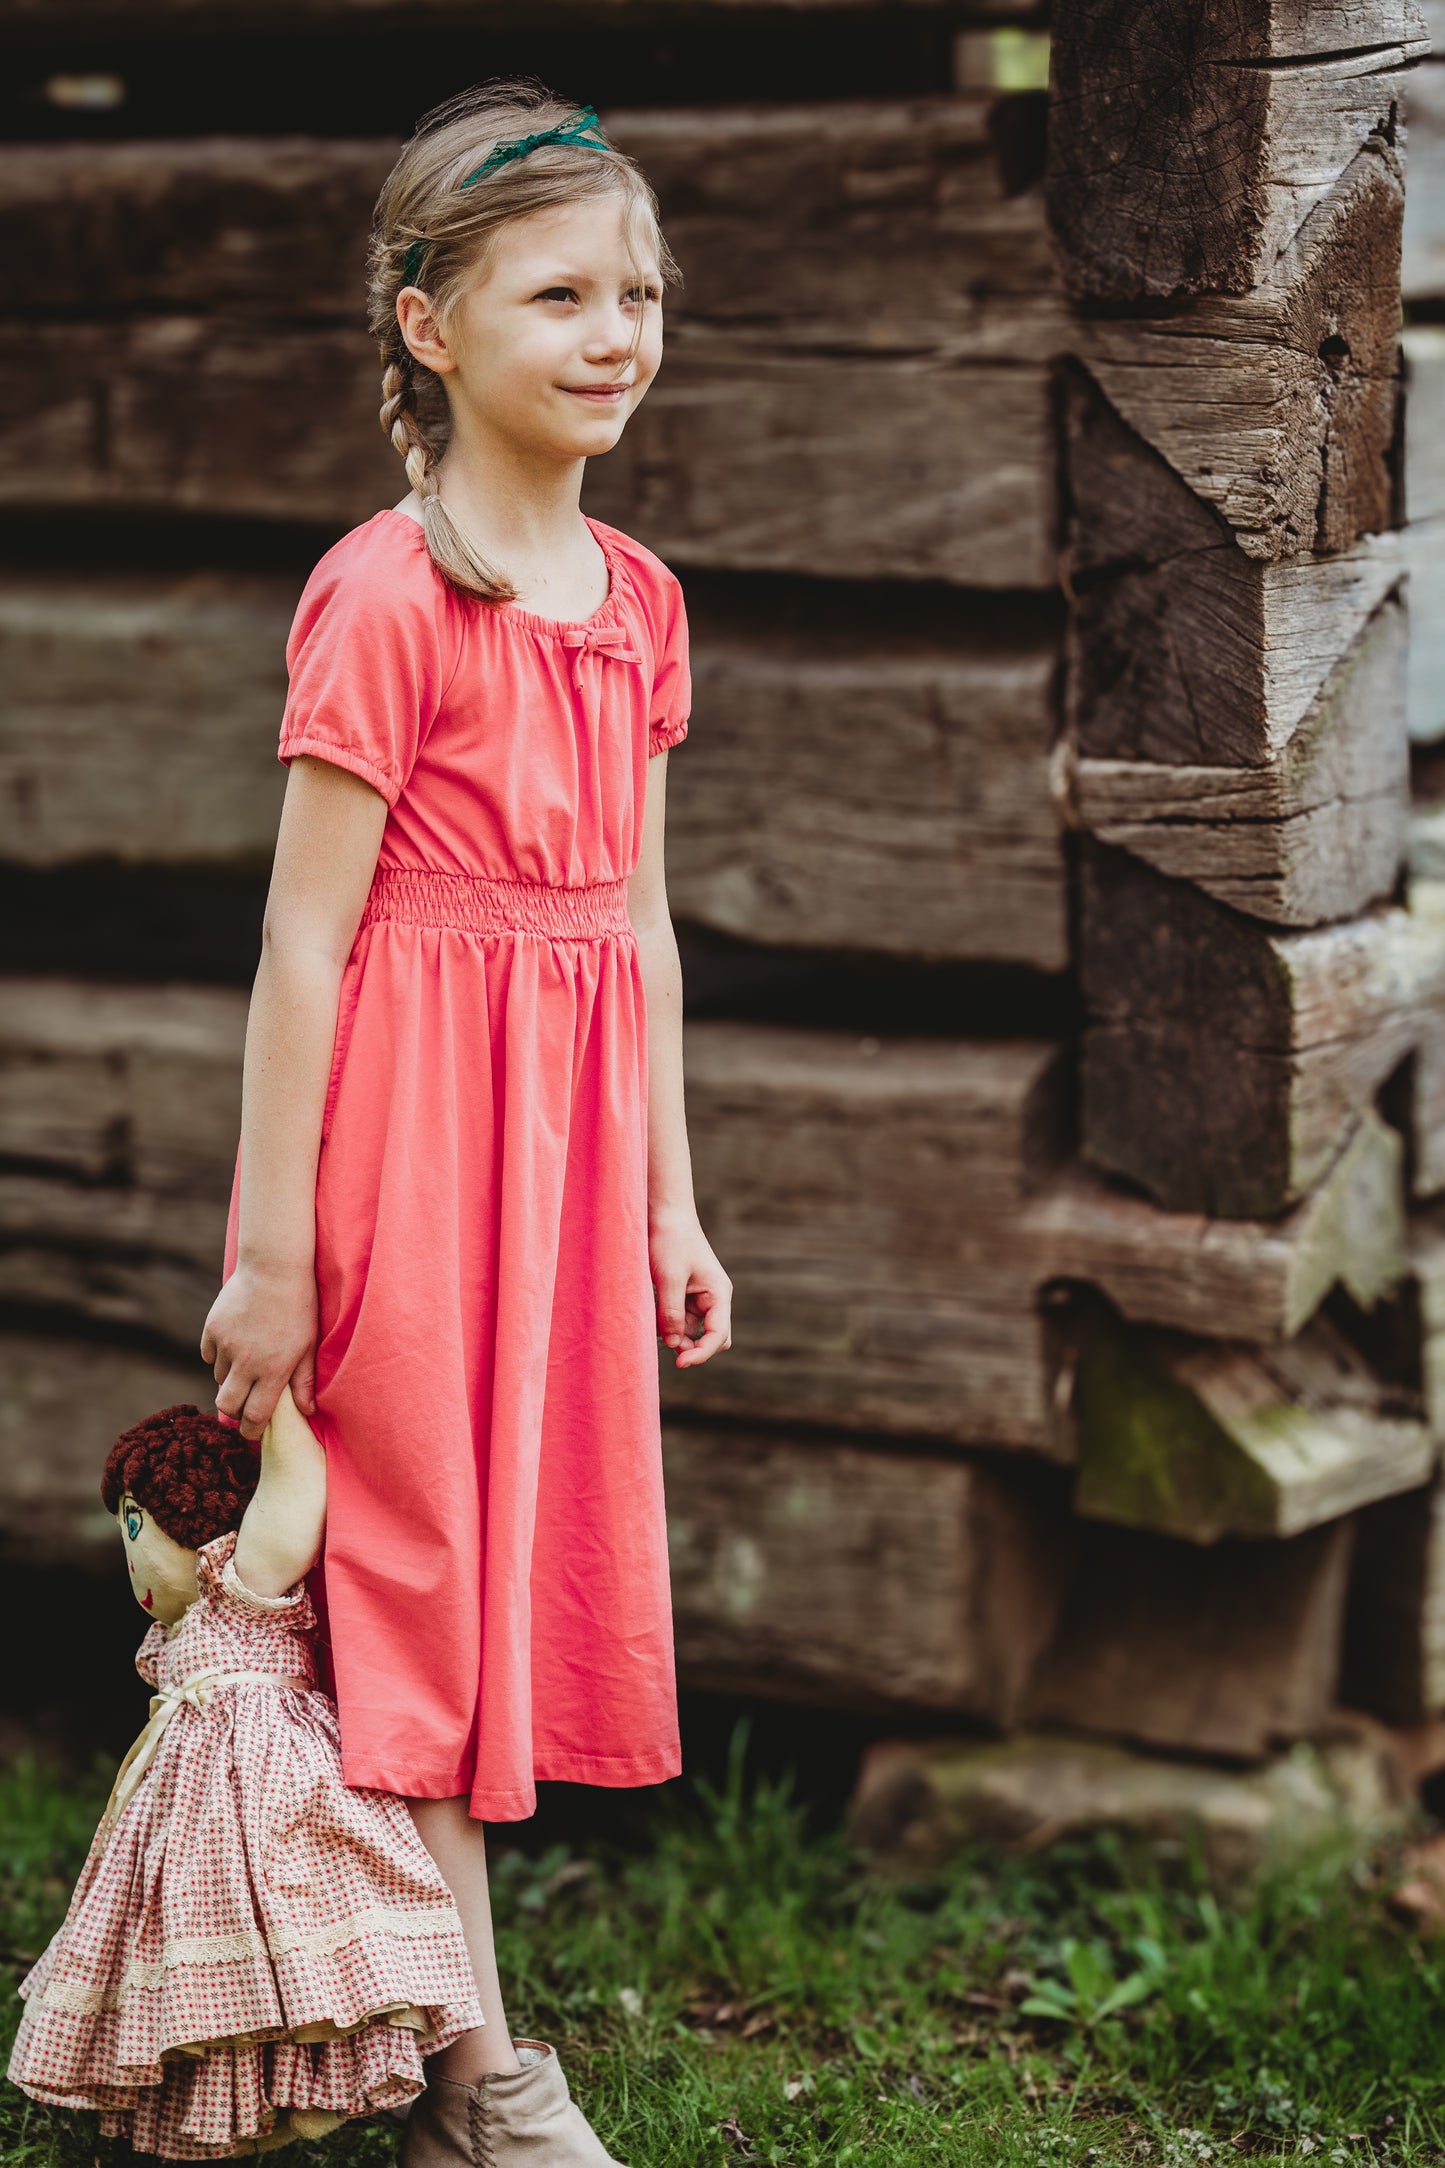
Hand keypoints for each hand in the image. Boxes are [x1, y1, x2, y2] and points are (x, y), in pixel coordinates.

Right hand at [199, 1260, 318, 1441]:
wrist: (274, 1267)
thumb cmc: (299, 1306)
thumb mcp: (308, 1344)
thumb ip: (305, 1380)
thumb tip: (307, 1411)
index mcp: (273, 1370)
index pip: (255, 1415)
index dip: (252, 1430)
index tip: (252, 1432)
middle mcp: (246, 1362)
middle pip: (227, 1406)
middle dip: (234, 1411)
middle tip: (243, 1405)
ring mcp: (225, 1345)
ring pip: (219, 1378)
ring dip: (230, 1377)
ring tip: (247, 1361)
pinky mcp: (211, 1329)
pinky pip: (208, 1355)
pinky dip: (218, 1355)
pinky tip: (234, 1342)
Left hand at [650, 1207, 731, 1367]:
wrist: (663, 1213)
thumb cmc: (670, 1240)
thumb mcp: (669, 1277)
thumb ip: (672, 1313)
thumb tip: (675, 1345)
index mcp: (719, 1293)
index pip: (718, 1335)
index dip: (701, 1353)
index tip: (680, 1363)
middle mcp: (713, 1298)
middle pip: (712, 1338)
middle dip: (692, 1347)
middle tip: (667, 1348)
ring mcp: (699, 1298)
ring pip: (692, 1331)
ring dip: (676, 1335)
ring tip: (654, 1323)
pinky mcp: (684, 1295)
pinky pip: (680, 1320)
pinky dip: (667, 1324)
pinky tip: (653, 1315)